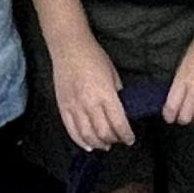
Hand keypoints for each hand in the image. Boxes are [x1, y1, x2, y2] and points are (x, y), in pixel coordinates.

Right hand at [49, 29, 134, 152]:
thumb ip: (117, 94)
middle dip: (113, 140)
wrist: (69, 47)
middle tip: (118, 141)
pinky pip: (71, 130)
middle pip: (103, 133)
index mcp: (105, 94)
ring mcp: (74, 106)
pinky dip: (80, 141)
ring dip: (98, 144)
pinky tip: (88, 145)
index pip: (118, 123)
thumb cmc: (93, 56)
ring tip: (105, 145)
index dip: (126, 135)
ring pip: (87, 135)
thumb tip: (122, 110)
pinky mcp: (63, 107)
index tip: (130, 139)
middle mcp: (89, 103)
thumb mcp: (113, 74)